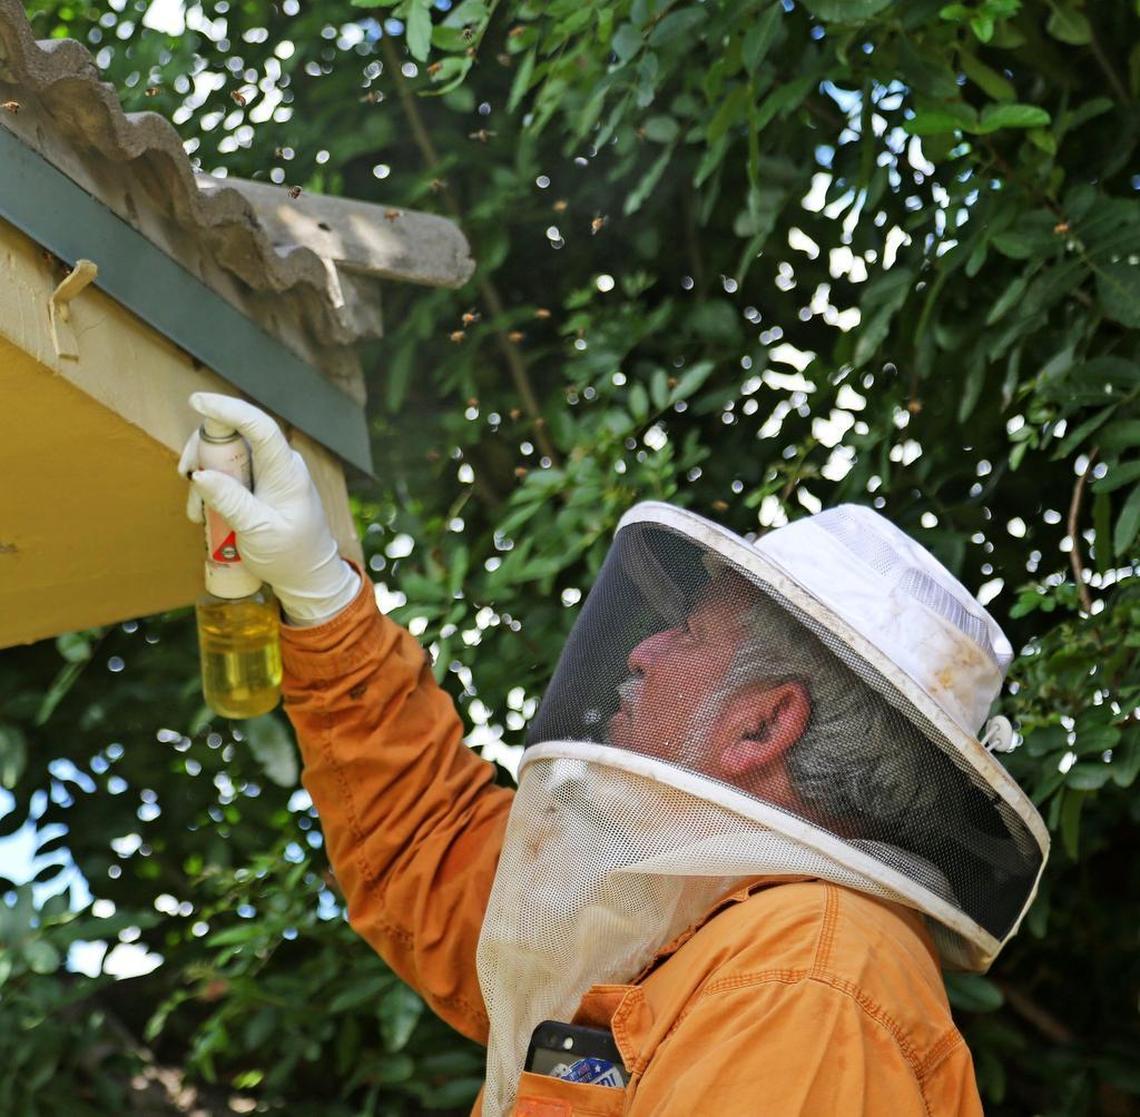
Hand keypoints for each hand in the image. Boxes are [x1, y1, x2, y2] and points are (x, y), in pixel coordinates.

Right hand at [179, 393, 360, 624]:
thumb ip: (232, 503)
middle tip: (187, 478)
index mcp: (286, 471)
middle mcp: (279, 465)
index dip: (229, 409)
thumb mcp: (258, 533)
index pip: (260, 427)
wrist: (308, 577)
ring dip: (205, 478)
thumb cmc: (291, 556)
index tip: (198, 402)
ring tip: (198, 515)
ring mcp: (270, 474)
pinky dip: (213, 490)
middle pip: (234, 437)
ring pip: (227, 457)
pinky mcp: (260, 486)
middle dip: (204, 452)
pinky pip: (230, 475)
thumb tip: (201, 475)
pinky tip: (205, 516)